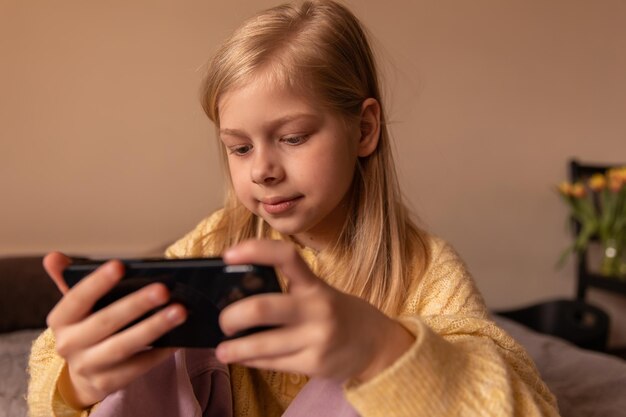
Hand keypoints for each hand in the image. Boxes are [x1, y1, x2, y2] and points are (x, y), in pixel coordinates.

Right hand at [44, 252, 186, 408]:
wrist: (83, 371)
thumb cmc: (87, 325)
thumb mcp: (78, 304)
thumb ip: (69, 279)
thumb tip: (53, 257)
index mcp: (61, 319)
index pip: (76, 298)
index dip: (97, 282)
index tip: (120, 264)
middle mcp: (69, 344)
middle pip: (105, 323)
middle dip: (135, 305)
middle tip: (163, 289)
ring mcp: (87, 366)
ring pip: (123, 347)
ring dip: (153, 328)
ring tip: (180, 311)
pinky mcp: (107, 383)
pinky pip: (137, 368)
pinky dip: (158, 353)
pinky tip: (177, 339)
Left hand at [215, 240, 413, 381]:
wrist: (376, 344)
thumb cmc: (338, 313)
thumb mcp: (319, 292)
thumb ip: (288, 291)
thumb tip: (237, 296)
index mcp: (314, 285)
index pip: (285, 257)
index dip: (254, 251)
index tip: (228, 255)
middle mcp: (316, 309)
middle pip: (261, 308)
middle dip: (232, 316)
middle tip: (223, 321)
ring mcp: (316, 338)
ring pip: (261, 344)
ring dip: (234, 348)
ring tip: (222, 349)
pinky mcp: (314, 364)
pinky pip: (272, 363)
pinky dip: (251, 360)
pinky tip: (243, 358)